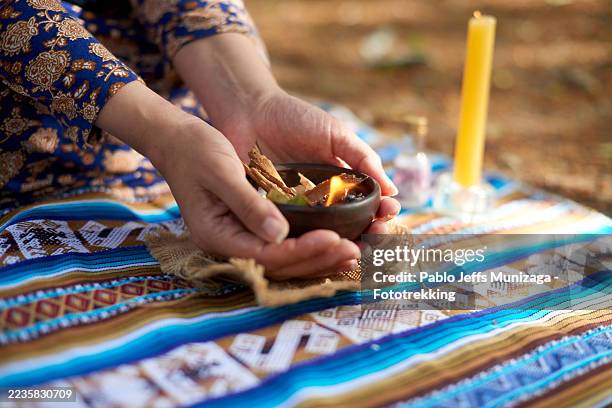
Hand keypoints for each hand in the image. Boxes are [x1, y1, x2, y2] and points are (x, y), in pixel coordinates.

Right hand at [156, 118, 361, 278]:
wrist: (179, 141)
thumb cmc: (196, 152)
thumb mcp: (221, 172)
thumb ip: (249, 204)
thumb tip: (281, 234)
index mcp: (217, 235)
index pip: (266, 254)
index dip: (302, 250)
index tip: (334, 239)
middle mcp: (230, 243)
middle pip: (279, 264)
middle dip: (318, 259)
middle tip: (354, 252)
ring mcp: (240, 238)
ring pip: (284, 259)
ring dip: (318, 258)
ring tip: (353, 255)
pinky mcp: (251, 227)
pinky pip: (283, 244)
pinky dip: (309, 244)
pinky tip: (335, 240)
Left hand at [218, 90, 400, 233]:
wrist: (249, 111)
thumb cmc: (295, 118)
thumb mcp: (335, 134)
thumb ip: (363, 158)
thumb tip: (393, 190)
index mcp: (341, 183)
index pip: (368, 205)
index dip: (381, 213)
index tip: (388, 215)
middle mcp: (322, 201)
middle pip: (350, 226)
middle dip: (367, 234)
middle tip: (375, 235)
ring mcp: (298, 210)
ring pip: (322, 235)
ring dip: (339, 245)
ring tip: (353, 247)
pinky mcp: (272, 214)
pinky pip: (289, 233)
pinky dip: (302, 243)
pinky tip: (314, 247)